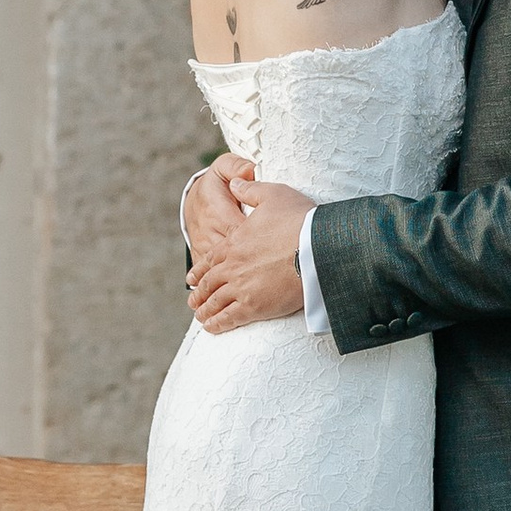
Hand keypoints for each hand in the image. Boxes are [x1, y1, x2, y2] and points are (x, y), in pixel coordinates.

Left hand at [185, 169, 315, 333]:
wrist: (318, 248)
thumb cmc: (300, 220)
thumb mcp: (273, 194)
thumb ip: (250, 189)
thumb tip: (235, 183)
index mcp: (234, 243)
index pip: (210, 259)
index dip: (199, 270)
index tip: (192, 279)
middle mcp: (232, 266)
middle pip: (209, 283)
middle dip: (199, 293)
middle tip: (193, 301)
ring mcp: (241, 288)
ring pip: (215, 302)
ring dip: (205, 310)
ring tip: (200, 317)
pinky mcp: (254, 307)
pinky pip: (229, 318)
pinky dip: (217, 324)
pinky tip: (211, 328)